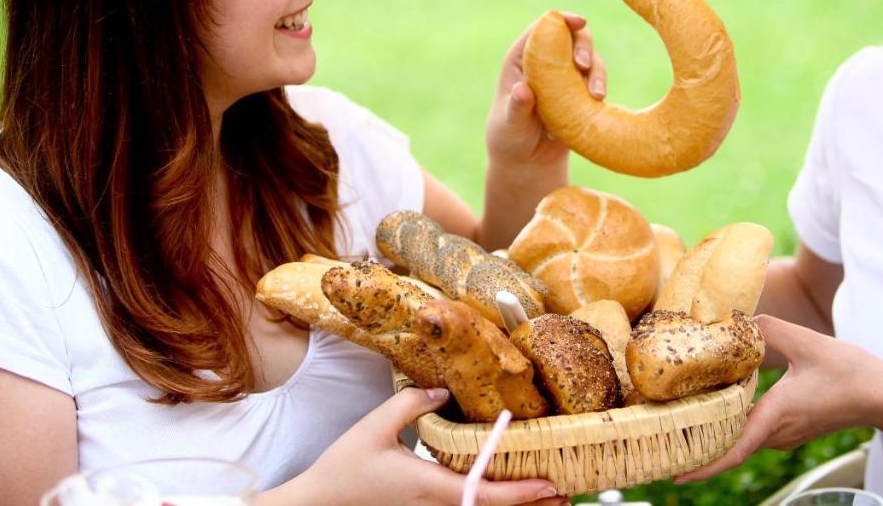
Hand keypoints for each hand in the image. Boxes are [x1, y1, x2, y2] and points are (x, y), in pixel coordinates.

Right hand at [284, 388, 568, 505]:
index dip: (520, 493)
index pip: (482, 494)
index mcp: (427, 485)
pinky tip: (506, 495)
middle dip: (530, 505)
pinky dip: (490, 503)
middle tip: (564, 493)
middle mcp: (433, 505)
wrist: (317, 504)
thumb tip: (445, 389)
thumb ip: (412, 402)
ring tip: (548, 497)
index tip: (550, 486)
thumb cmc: (343, 467)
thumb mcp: (375, 426)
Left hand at [486, 12, 605, 169]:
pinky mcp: (582, 93)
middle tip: (584, 66)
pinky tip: (593, 108)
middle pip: (572, 36)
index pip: (543, 28)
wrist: (528, 162)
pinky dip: (599, 90)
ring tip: (596, 96)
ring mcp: (566, 77)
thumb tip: (523, 89)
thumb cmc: (510, 139)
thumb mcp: (510, 123)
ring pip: (590, 59)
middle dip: (583, 46)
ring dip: (597, 72)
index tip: (579, 22)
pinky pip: (597, 82)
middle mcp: (546, 61)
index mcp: (522, 58)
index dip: (562, 19)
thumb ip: (517, 106)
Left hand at [675, 315, 882, 482]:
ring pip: (744, 437)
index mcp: (776, 415)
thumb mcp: (807, 343)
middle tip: (666, 439)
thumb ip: (770, 330)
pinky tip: (726, 402)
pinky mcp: (795, 427)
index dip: (704, 466)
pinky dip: (737, 423)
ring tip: (687, 419)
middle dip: (699, 446)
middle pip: (731, 445)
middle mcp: (779, 432)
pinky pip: (757, 430)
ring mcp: (787, 433)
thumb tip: (742, 321)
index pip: (734, 451)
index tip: (676, 476)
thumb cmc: (850, 372)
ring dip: (718, 432)